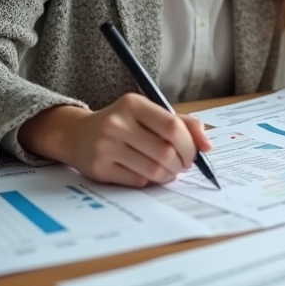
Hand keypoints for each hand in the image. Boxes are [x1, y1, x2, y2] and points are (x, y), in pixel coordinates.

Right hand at [19, 94, 211, 186]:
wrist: (77, 135)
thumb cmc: (123, 124)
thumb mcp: (148, 114)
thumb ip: (182, 123)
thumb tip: (208, 144)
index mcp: (134, 104)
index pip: (173, 126)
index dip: (190, 145)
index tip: (194, 153)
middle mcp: (118, 122)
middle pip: (166, 151)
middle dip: (181, 163)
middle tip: (182, 165)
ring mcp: (106, 146)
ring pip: (153, 170)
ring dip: (168, 175)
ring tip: (168, 171)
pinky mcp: (99, 168)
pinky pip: (137, 181)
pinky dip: (149, 181)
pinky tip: (147, 174)